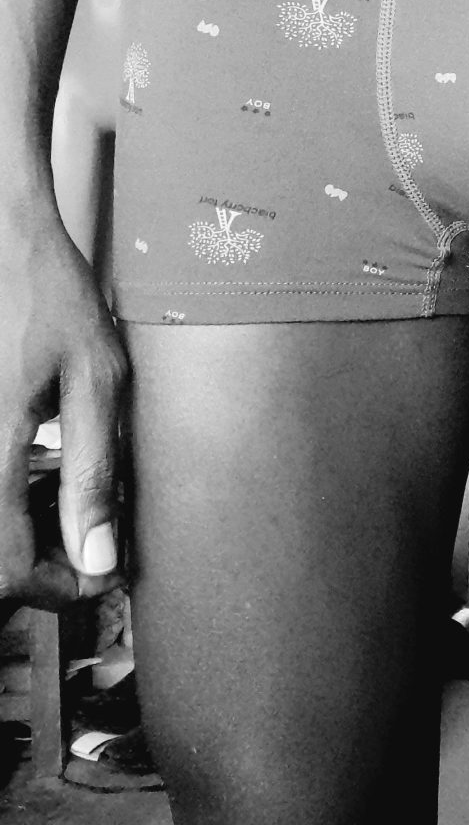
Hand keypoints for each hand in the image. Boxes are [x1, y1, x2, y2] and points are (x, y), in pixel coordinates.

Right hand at [0, 205, 127, 611]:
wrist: (0, 237)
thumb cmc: (48, 293)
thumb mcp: (96, 376)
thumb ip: (95, 469)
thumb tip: (100, 555)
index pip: (5, 572)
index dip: (59, 586)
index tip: (104, 569)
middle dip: (41, 561)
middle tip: (92, 533)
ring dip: (23, 527)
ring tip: (70, 493)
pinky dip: (7, 490)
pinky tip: (36, 464)